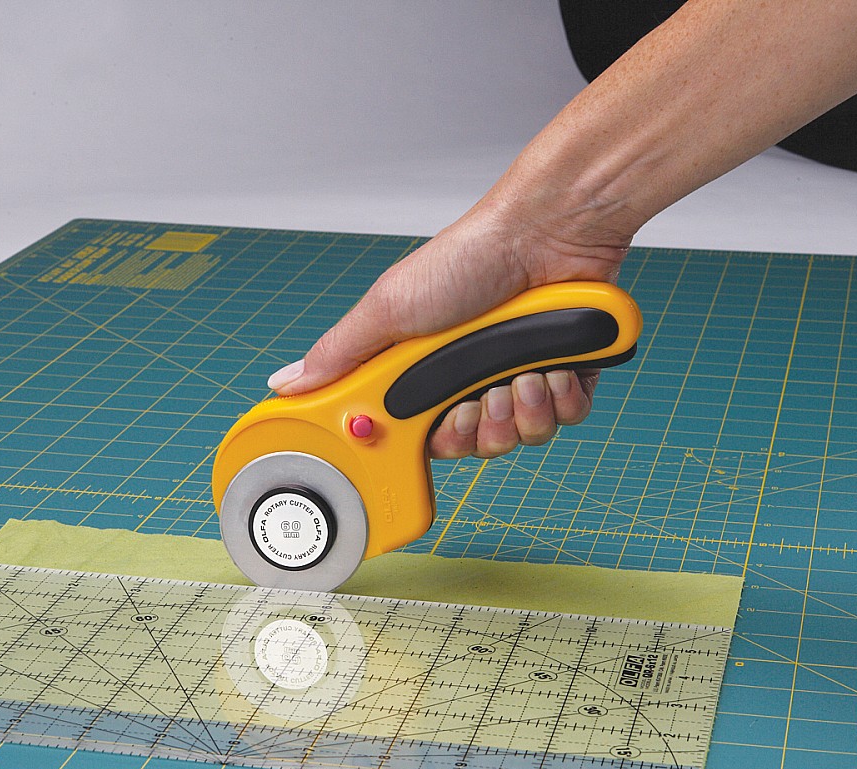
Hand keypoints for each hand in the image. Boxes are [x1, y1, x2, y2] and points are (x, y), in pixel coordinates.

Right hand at [265, 196, 627, 458]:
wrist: (544, 234)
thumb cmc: (468, 258)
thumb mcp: (386, 309)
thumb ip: (338, 354)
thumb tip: (287, 383)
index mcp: (427, 370)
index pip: (424, 438)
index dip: (431, 443)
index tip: (431, 429)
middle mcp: (474, 377)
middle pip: (476, 445)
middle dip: (478, 426)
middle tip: (476, 396)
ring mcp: (523, 375)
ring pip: (522, 436)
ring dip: (520, 407)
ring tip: (518, 371)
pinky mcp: (569, 373)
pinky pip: (565, 417)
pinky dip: (559, 396)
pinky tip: (551, 366)